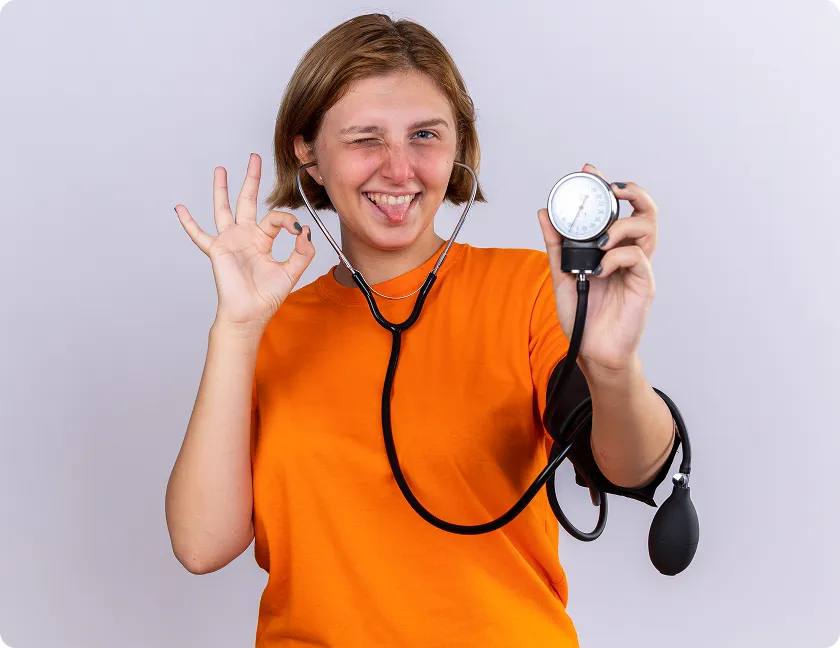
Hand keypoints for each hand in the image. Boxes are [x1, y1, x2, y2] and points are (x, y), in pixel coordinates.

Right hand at [176, 153, 315, 329]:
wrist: (250, 313)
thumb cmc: (267, 296)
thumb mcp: (292, 272)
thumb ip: (302, 251)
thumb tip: (305, 230)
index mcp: (263, 240)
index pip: (275, 218)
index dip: (288, 221)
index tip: (297, 231)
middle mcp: (245, 236)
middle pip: (248, 201)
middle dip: (251, 179)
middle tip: (254, 158)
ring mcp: (229, 241)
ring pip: (224, 209)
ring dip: (222, 189)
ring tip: (221, 169)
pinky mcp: (217, 250)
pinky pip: (200, 235)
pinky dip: (189, 223)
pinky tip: (180, 208)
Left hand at [537, 163, 658, 373]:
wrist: (592, 351)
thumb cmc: (583, 316)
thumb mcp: (562, 275)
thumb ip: (556, 246)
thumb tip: (543, 214)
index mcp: (612, 248)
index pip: (618, 208)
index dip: (608, 185)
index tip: (588, 170)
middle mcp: (628, 253)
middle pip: (645, 211)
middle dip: (631, 192)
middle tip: (612, 189)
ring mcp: (639, 268)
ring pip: (648, 228)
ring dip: (622, 225)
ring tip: (602, 239)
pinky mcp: (643, 285)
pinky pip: (638, 258)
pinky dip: (617, 256)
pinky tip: (600, 268)